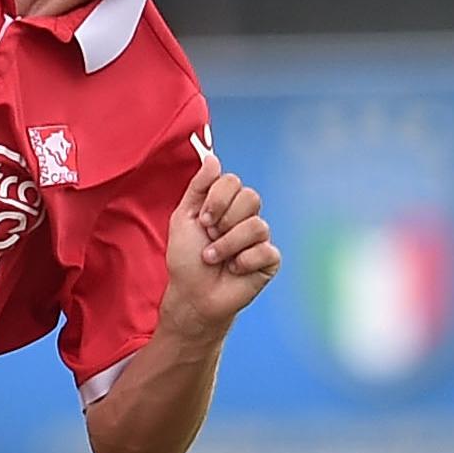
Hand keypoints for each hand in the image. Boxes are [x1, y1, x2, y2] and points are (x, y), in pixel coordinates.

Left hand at [162, 154, 277, 335]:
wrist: (193, 294)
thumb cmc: (186, 258)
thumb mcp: (183, 217)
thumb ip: (198, 187)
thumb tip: (212, 158)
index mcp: (226, 205)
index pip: (233, 181)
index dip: (217, 199)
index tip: (202, 219)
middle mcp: (246, 217)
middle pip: (251, 197)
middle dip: (223, 220)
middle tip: (209, 236)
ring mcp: (260, 239)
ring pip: (257, 226)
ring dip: (227, 245)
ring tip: (214, 258)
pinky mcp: (270, 260)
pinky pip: (265, 250)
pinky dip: (243, 262)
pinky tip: (234, 269)